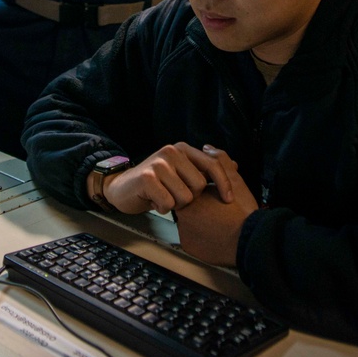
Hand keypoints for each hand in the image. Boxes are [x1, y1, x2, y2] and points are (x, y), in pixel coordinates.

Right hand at [104, 142, 235, 214]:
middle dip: (190, 197)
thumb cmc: (156, 182)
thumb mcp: (182, 171)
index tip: (228, 199)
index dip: (224, 183)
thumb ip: (205, 168)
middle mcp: (172, 151)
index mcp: (183, 149)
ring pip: (185, 197)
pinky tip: (154, 200)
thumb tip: (234, 164)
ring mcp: (159, 163)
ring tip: (164, 196)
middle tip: (174, 194)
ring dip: (175, 204)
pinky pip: (168, 203)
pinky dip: (163, 207)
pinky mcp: (147, 177)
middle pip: (200, 185)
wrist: (123, 188)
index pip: (212, 164)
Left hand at [174, 146, 257, 266]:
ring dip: (199, 222)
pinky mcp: (190, 247)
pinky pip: (192, 240)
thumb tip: (207, 148)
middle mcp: (182, 216)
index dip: (201, 192)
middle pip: (187, 206)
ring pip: (189, 224)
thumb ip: (219, 160)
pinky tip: (214, 236)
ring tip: (217, 223)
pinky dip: (200, 238)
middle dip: (199, 206)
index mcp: (191, 198)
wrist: (250, 242)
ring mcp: (184, 233)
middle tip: (216, 210)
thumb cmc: (242, 212)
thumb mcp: (234, 180)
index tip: (212, 196)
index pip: (186, 189)